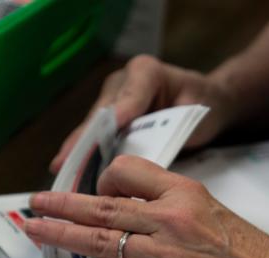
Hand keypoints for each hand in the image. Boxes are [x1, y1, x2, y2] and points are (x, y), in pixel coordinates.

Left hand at [24, 156, 268, 257]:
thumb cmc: (251, 254)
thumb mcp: (211, 211)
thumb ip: (172, 207)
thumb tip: (134, 214)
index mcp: (182, 193)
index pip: (127, 171)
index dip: (104, 180)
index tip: (96, 192)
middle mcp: (168, 219)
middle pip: (102, 205)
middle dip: (62, 203)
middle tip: (35, 202)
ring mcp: (163, 256)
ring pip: (98, 242)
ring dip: (59, 236)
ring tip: (32, 232)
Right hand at [50, 55, 237, 172]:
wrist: (208, 103)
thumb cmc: (203, 105)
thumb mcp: (196, 109)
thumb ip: (173, 123)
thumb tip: (147, 148)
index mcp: (145, 72)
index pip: (126, 97)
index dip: (112, 118)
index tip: (99, 137)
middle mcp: (122, 82)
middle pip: (98, 116)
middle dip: (81, 142)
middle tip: (64, 163)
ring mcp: (112, 100)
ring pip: (90, 129)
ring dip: (75, 152)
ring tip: (60, 174)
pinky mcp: (109, 120)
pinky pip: (93, 139)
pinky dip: (82, 157)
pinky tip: (69, 175)